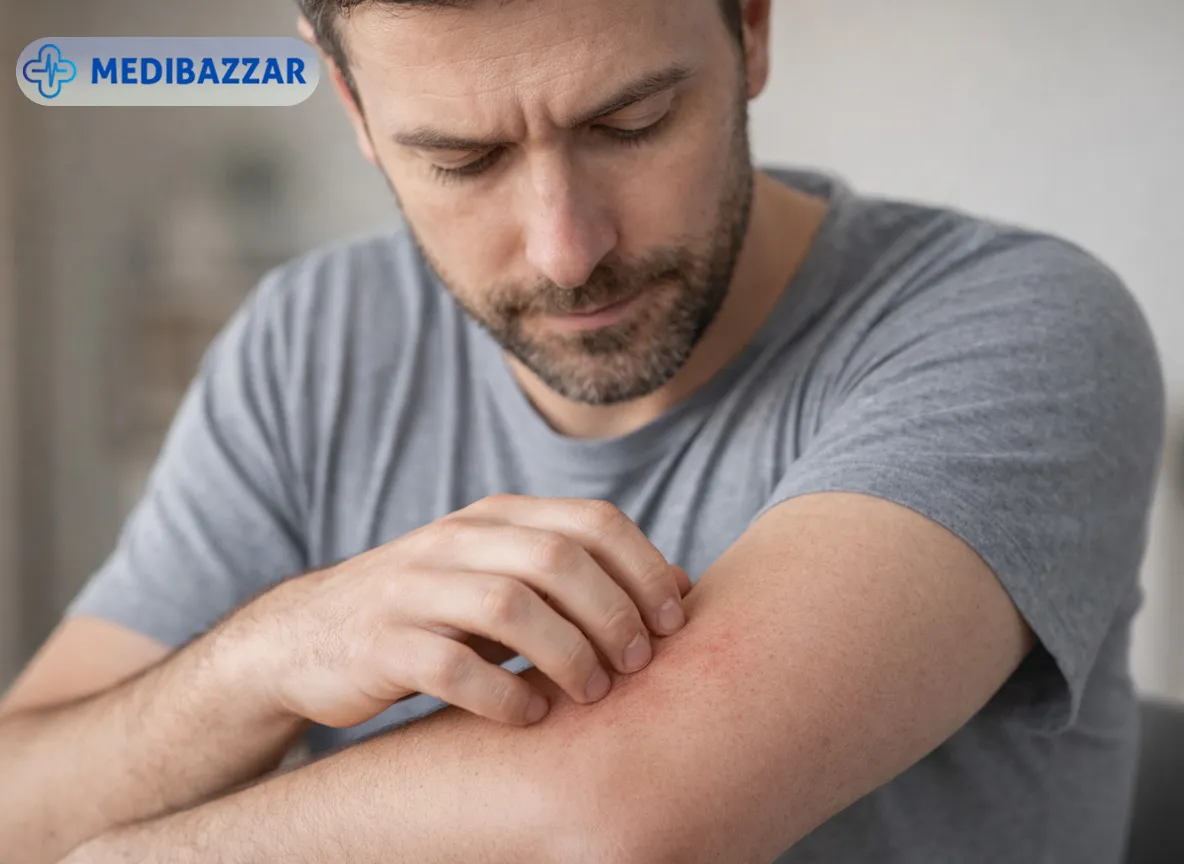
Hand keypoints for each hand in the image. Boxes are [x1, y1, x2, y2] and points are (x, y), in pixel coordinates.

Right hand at [229, 496, 690, 728]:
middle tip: (638, 664)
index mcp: (496, 517)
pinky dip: (503, 694)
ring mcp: (414, 589)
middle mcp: (457, 541)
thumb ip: (577, 577)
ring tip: (592, 693)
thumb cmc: (432, 612)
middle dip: (613, 614)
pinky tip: (530, 715)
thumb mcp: (501, 576)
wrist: (306, 636)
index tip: (673, 623)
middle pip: (559, 560)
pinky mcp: (380, 643)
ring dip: (567, 654)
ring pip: (510, 606)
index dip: (645, 569)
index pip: (592, 521)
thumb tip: (682, 587)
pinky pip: (452, 667)